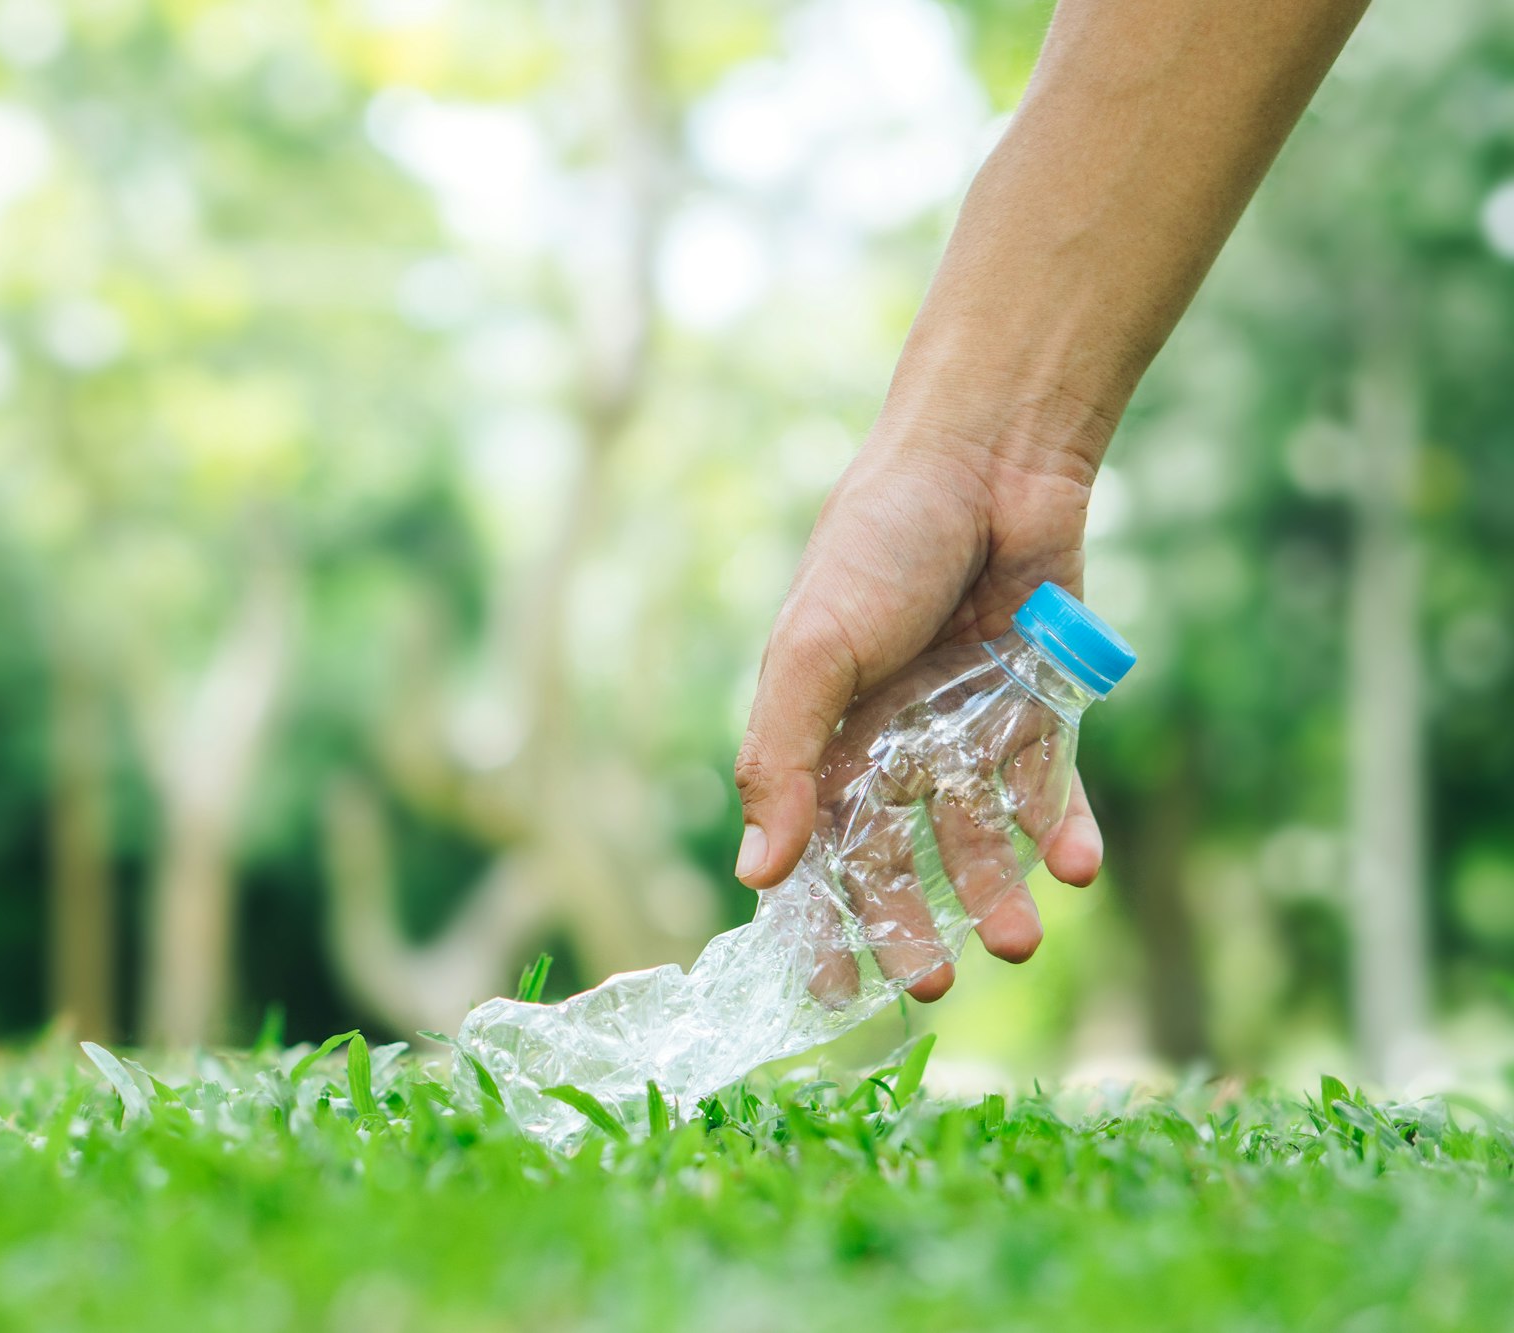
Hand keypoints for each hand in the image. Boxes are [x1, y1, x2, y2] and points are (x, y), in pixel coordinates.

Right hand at [732, 420, 1105, 1001]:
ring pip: (978, 836)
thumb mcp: (811, 652)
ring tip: (1015, 941)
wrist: (989, 456)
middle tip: (931, 983)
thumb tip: (755, 875)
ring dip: (993, 890)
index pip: (812, 846)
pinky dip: (1061, 831)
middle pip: (895, 856)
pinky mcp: (1039, 705)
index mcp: (822, 731)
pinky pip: (1049, 787)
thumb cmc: (877, 544)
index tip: (830, 991)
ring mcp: (967, 726)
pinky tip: (1074, 870)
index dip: (817, 916)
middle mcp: (893, 739)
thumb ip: (779, 761)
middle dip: (910, 922)